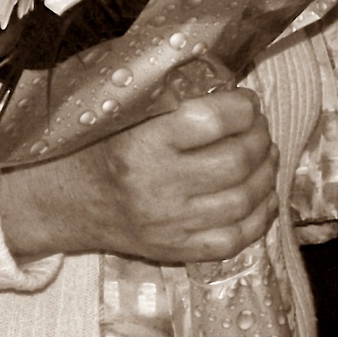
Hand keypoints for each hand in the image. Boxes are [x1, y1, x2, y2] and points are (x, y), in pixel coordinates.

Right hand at [0, 89, 276, 264]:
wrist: (70, 200)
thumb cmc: (104, 146)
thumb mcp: (129, 113)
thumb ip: (174, 98)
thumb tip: (232, 85)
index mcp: (143, 144)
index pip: (212, 122)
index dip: (243, 108)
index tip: (247, 101)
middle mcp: (156, 187)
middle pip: (235, 162)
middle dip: (260, 138)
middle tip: (259, 127)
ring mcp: (169, 225)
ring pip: (243, 201)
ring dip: (267, 173)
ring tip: (267, 155)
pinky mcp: (177, 251)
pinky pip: (235, 240)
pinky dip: (260, 217)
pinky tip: (264, 196)